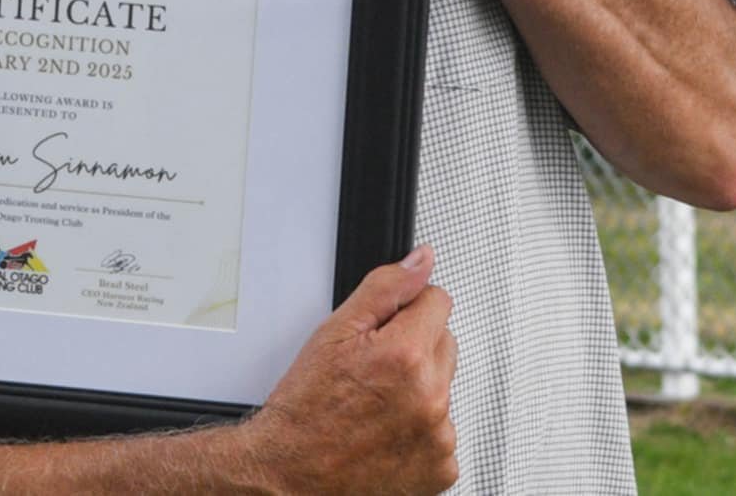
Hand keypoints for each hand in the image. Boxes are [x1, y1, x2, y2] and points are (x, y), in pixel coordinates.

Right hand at [235, 246, 458, 493]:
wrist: (291, 473)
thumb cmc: (305, 409)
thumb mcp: (335, 332)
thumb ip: (386, 288)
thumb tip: (422, 261)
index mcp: (406, 355)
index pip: (438, 301)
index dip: (408, 309)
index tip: (386, 329)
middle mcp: (430, 396)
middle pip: (444, 343)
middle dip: (415, 347)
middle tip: (373, 369)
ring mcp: (438, 436)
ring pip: (443, 387)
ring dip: (419, 389)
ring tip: (376, 404)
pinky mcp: (440, 467)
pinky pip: (443, 431)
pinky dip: (420, 430)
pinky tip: (387, 432)